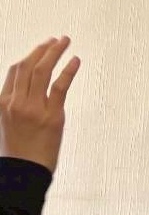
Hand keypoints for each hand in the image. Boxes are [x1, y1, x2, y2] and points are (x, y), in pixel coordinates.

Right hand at [0, 37, 80, 172]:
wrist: (23, 174)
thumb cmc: (18, 153)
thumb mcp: (7, 125)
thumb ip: (14, 106)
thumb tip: (26, 92)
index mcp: (2, 103)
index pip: (14, 71)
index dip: (30, 56)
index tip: (42, 48)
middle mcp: (16, 103)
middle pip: (28, 66)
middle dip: (43, 49)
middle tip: (56, 40)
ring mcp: (33, 109)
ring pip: (42, 72)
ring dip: (55, 53)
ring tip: (65, 42)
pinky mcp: (52, 117)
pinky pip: (60, 87)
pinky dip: (68, 71)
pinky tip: (75, 61)